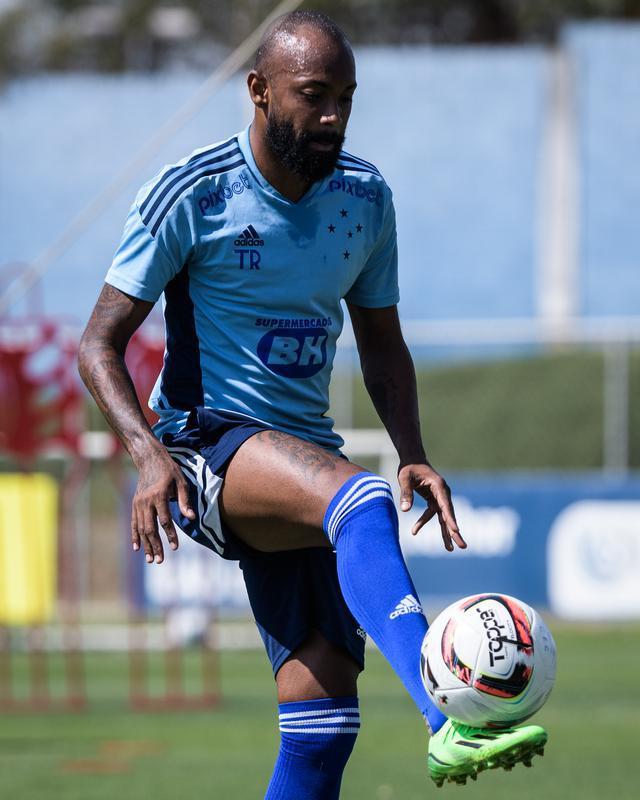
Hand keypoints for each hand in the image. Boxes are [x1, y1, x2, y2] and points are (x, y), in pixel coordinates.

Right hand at [131, 449, 195, 563]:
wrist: (149, 459)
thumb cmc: (169, 470)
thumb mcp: (181, 482)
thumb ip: (185, 500)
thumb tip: (191, 518)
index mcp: (159, 496)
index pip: (165, 521)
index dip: (170, 535)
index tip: (175, 547)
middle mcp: (146, 501)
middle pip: (150, 528)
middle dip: (155, 545)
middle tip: (160, 561)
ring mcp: (138, 503)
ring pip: (141, 528)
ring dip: (146, 545)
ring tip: (151, 559)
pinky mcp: (134, 504)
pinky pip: (133, 523)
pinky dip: (135, 536)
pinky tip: (137, 548)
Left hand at [398, 463, 465, 551]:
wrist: (413, 459)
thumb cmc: (409, 467)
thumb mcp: (404, 478)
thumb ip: (406, 493)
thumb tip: (405, 510)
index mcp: (438, 485)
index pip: (446, 505)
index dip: (451, 518)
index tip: (456, 530)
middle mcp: (443, 492)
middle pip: (449, 514)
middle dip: (455, 531)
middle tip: (462, 546)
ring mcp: (440, 497)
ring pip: (444, 517)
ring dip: (446, 532)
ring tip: (450, 549)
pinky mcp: (434, 500)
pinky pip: (432, 514)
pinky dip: (424, 522)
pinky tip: (414, 531)